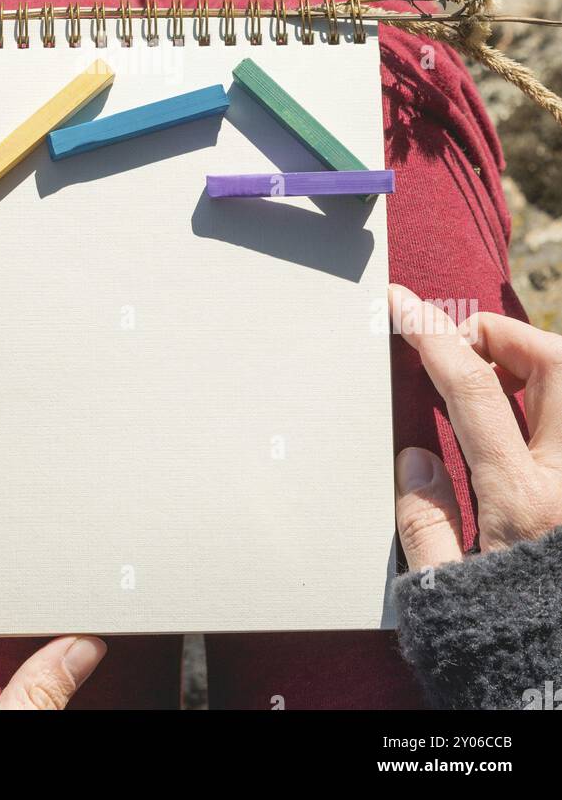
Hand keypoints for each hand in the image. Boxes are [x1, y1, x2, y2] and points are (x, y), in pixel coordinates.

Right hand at [390, 284, 561, 571]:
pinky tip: (529, 421)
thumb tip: (415, 456)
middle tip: (463, 346)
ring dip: (539, 366)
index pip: (474, 390)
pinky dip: (553, 406)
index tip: (402, 305)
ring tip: (495, 378)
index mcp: (523, 503)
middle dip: (506, 336)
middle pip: (556, 366)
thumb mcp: (449, 593)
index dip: (433, 335)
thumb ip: (424, 521)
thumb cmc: (512, 643)